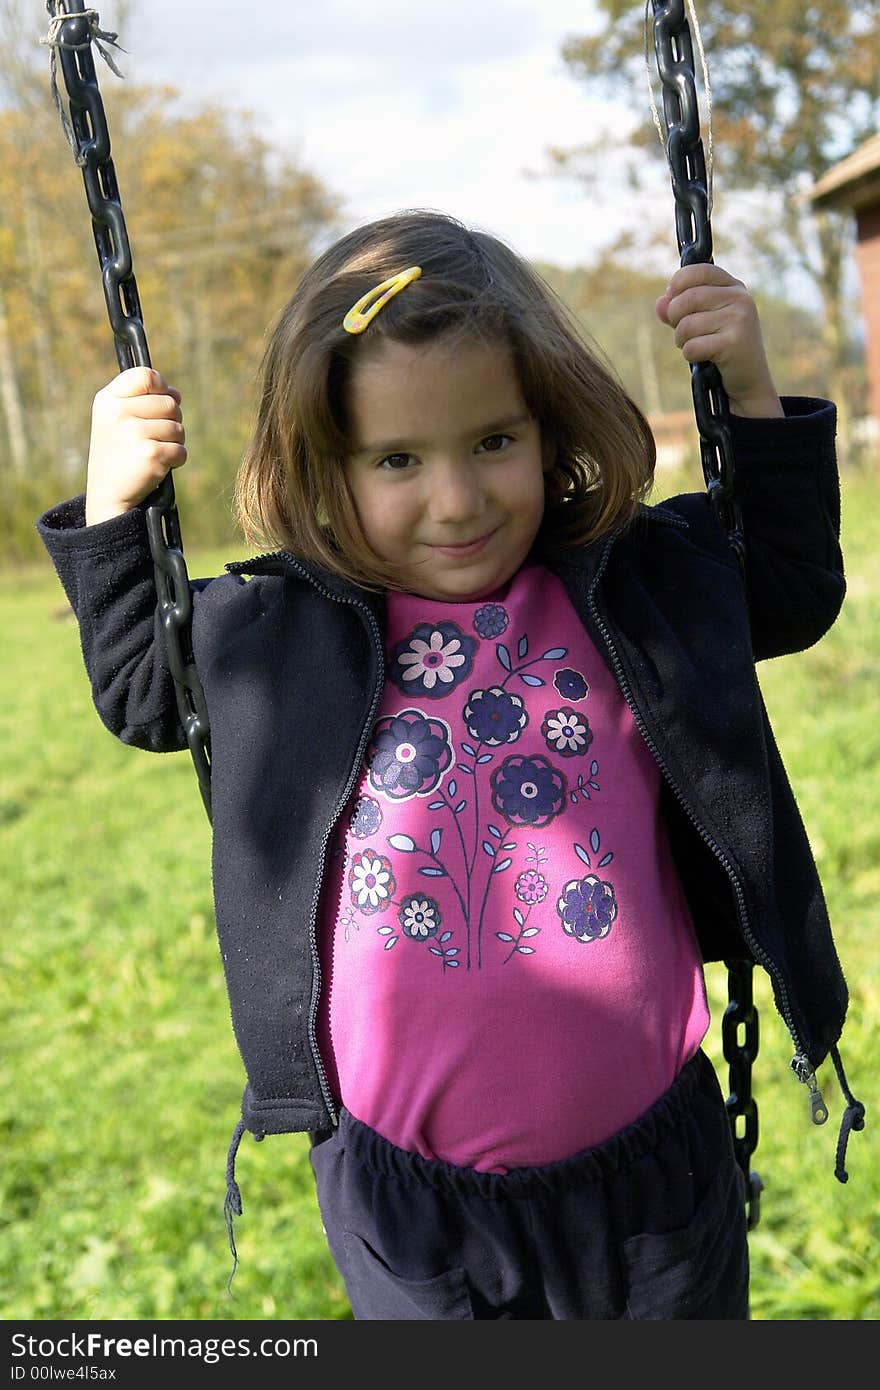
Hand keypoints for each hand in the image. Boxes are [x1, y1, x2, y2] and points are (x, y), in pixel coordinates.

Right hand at [85, 367, 186, 525]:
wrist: (107, 496)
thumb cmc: (117, 455)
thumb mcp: (117, 420)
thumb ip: (143, 400)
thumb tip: (176, 394)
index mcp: (108, 400)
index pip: (146, 375)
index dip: (162, 387)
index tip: (161, 400)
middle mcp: (118, 413)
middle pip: (170, 403)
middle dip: (171, 421)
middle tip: (153, 438)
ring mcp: (134, 433)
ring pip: (178, 428)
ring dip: (173, 442)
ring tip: (152, 453)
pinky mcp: (150, 454)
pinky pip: (181, 450)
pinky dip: (175, 460)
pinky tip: (157, 467)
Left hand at [655, 264, 783, 417]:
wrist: (748, 382)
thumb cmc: (721, 349)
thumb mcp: (701, 323)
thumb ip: (678, 309)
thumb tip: (660, 303)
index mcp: (734, 287)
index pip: (698, 270)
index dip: (678, 284)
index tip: (673, 299)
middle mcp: (740, 299)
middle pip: (686, 298)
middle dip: (675, 319)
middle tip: (685, 333)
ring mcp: (739, 319)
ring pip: (686, 324)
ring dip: (682, 340)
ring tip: (696, 346)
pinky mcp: (733, 343)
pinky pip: (692, 346)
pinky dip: (691, 355)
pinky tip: (705, 358)